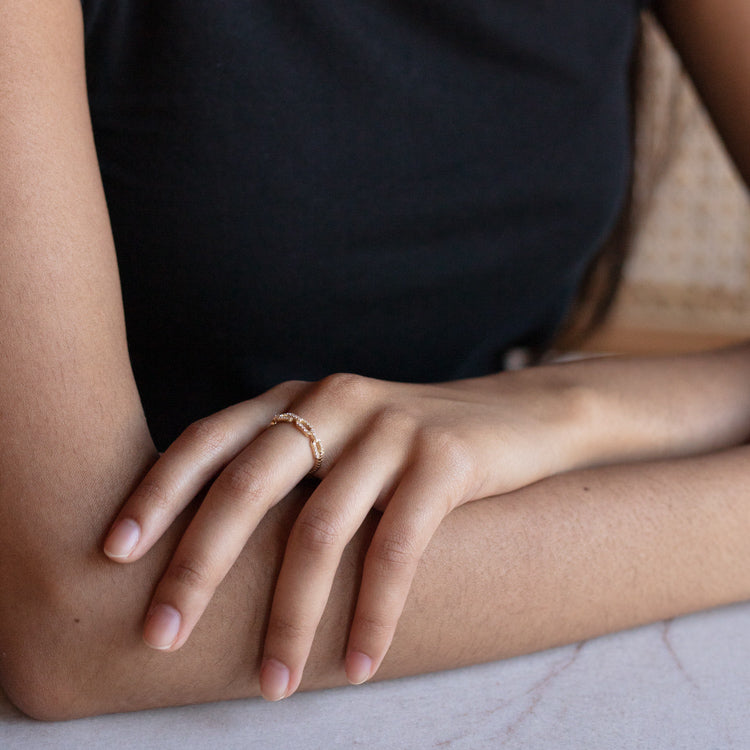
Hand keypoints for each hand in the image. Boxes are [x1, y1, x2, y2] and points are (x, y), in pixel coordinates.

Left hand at [103, 369, 590, 699]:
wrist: (519, 417)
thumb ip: (288, 464)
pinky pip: (396, 548)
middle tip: (162, 635)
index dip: (157, 492)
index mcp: (301, 395)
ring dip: (291, 615)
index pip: (210, 438)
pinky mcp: (444, 458)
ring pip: (321, 529)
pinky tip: (360, 664)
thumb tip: (216, 544)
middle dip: (199, 565)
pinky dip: (373, 613)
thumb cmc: (413, 444)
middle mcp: (336, 400)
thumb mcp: (343, 438)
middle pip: (249, 484)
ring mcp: (391, 426)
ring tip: (275, 683)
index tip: (114, 551)